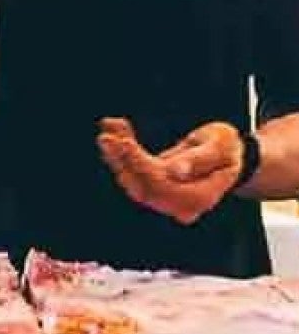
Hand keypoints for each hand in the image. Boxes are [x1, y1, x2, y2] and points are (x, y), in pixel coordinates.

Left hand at [97, 118, 244, 224]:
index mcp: (200, 198)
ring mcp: (165, 198)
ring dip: (115, 155)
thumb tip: (176, 172)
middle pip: (141, 186)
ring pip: (132, 180)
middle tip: (106, 136)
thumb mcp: (221, 147)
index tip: (125, 142)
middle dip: (121, 160)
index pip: (161, 186)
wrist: (227, 155)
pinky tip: (113, 129)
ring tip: (107, 129)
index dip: (139, 166)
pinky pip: (132, 172)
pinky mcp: (153, 185)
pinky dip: (120, 152)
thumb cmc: (227, 148)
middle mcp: (179, 204)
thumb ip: (201, 159)